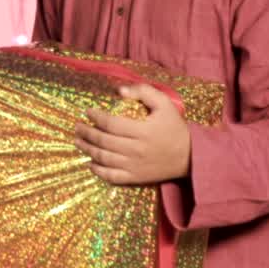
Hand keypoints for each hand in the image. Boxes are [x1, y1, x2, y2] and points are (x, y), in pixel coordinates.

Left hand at [75, 84, 191, 184]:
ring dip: (87, 149)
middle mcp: (137, 150)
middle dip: (86, 133)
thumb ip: (143, 92)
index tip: (87, 111)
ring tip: (77, 141)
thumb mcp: (165, 104)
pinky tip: (90, 163)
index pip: (111, 124)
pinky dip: (99, 171)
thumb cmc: (175, 128)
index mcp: (143, 131)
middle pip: (104, 141)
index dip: (96, 117)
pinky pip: (112, 177)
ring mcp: (135, 166)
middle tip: (76, 127)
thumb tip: (120, 90)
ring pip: (104, 158)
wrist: (191, 157)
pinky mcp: (136, 178)